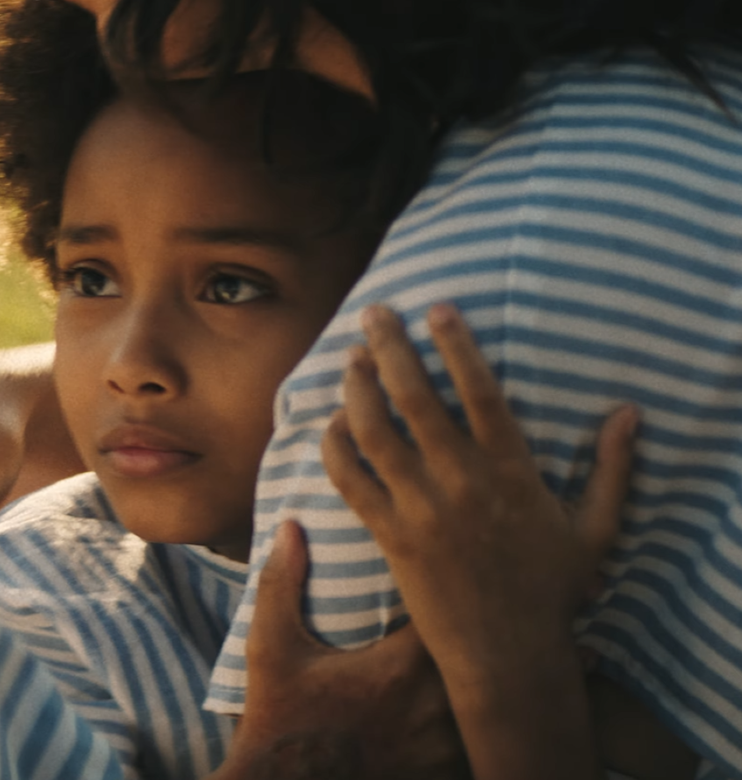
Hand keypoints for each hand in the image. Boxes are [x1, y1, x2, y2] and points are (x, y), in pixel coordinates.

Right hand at [220, 521, 469, 779]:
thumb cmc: (281, 722)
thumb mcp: (269, 649)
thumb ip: (280, 585)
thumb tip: (290, 528)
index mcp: (401, 670)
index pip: (457, 615)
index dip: (462, 592)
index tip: (459, 574)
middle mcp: (434, 709)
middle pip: (487, 656)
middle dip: (487, 633)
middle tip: (492, 608)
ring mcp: (443, 747)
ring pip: (492, 700)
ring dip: (494, 677)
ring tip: (514, 655)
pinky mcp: (442, 772)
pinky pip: (480, 741)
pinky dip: (484, 720)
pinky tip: (486, 707)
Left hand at [321, 302, 635, 779]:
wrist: (507, 654)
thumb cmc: (552, 591)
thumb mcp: (595, 530)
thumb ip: (611, 469)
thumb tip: (628, 414)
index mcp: (511, 471)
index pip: (481, 391)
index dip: (457, 345)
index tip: (439, 308)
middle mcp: (461, 482)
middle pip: (416, 397)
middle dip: (390, 347)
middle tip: (375, 312)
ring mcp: (421, 508)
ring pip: (375, 432)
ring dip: (357, 388)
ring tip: (351, 358)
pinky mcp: (389, 535)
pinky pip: (351, 480)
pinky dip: (336, 446)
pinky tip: (333, 422)